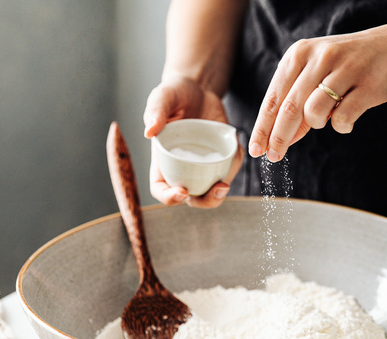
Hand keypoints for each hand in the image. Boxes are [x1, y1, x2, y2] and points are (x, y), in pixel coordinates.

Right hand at [143, 75, 243, 207]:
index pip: (161, 189)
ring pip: (211, 189)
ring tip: (225, 183)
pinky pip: (228, 168)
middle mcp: (182, 167)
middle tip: (216, 189)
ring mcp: (202, 165)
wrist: (197, 88)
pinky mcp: (220, 157)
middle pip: (191, 198)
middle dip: (204, 201)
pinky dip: (234, 166)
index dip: (169, 198)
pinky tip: (237, 152)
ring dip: (220, 193)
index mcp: (163, 160)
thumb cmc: (174, 94)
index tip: (182, 192)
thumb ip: (155, 111)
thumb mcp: (163, 97)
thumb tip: (149, 132)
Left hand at [248, 22, 386, 161]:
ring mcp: (345, 69)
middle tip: (274, 157)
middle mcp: (319, 57)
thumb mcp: (319, 73)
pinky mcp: (367, 85)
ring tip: (329, 116)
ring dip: (317, 124)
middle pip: (289, 109)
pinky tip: (348, 118)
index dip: (262, 128)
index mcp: (300, 53)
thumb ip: (298, 102)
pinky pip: (342, 119)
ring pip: (313, 113)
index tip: (256, 150)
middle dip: (278, 138)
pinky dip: (341, 126)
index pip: (273, 98)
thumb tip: (279, 139)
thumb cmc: (352, 64)